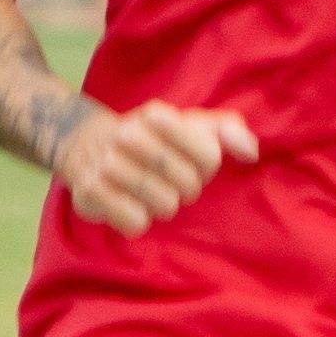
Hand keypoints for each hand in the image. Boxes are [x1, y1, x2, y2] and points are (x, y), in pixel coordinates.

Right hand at [54, 102, 258, 234]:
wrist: (84, 144)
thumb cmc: (152, 138)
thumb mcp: (188, 124)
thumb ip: (227, 130)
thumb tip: (251, 153)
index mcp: (157, 114)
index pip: (210, 156)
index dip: (206, 167)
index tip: (188, 160)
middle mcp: (129, 134)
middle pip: (189, 184)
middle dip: (185, 189)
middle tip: (167, 180)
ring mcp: (106, 163)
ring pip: (164, 205)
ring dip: (162, 205)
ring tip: (148, 192)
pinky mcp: (89, 191)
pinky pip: (136, 222)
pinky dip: (137, 220)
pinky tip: (127, 204)